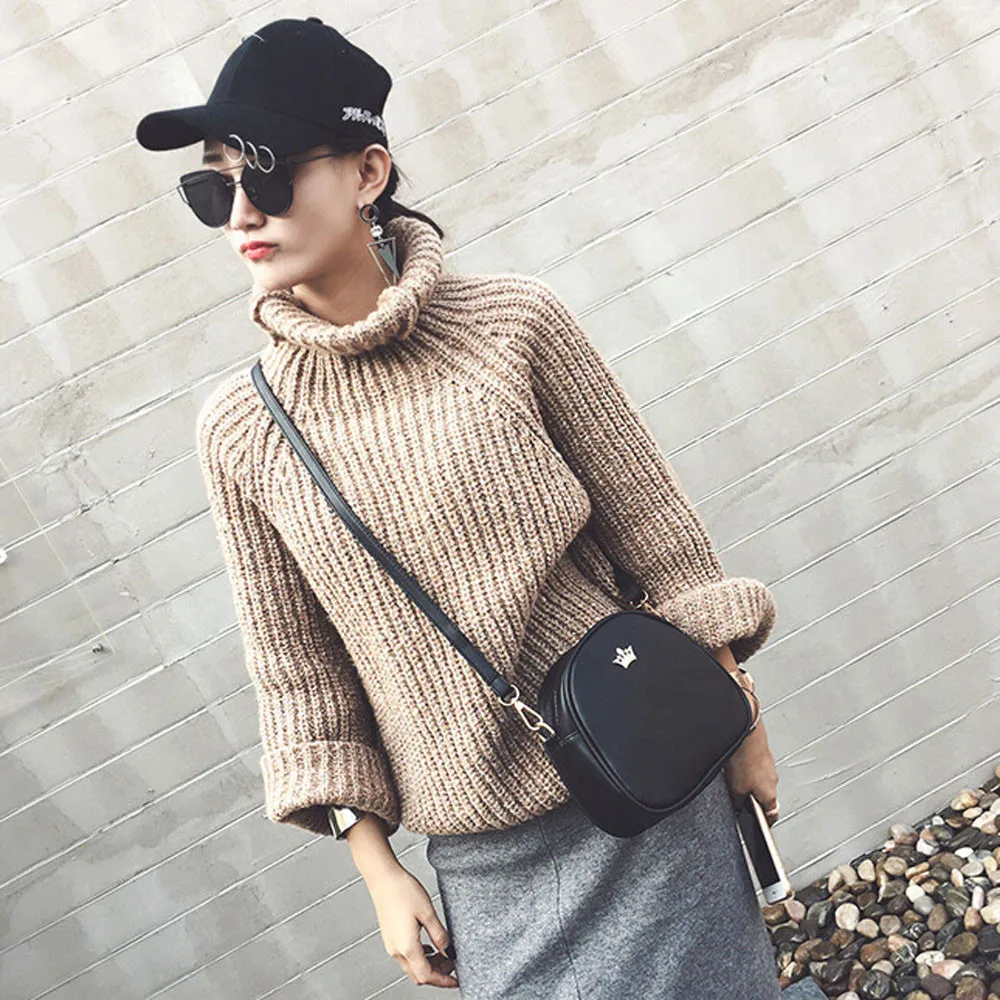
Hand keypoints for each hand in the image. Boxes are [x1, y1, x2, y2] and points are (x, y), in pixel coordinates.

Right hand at [366, 864, 457, 987]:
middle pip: (418, 975)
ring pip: (412, 966)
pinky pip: (406, 955)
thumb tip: (449, 951)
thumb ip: (440, 935)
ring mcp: (391, 944)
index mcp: (406, 946)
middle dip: (437, 974)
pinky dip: (420, 956)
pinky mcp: (390, 936)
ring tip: (443, 953)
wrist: (383, 877)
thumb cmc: (402, 890)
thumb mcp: (428, 912)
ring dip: (429, 965)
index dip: (443, 981)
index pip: (426, 976)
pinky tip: (429, 945)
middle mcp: (396, 949)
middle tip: (452, 965)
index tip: (455, 980)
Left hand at [723, 719, 779, 825]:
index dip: (766, 821)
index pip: (773, 814)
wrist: (746, 731)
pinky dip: (748, 770)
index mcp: (770, 794)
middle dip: (754, 800)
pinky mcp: (762, 754)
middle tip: (741, 802)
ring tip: (735, 780)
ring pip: (760, 781)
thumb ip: (737, 801)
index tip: (762, 824)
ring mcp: (769, 766)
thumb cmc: (745, 758)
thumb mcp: (736, 788)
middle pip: (766, 797)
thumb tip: (738, 807)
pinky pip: (756, 767)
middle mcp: (773, 780)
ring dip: (750, 783)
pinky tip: (736, 765)